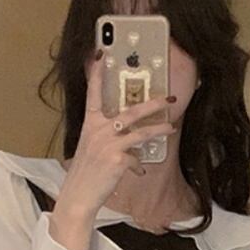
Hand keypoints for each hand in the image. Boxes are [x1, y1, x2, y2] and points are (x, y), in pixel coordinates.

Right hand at [55, 47, 176, 217]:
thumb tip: (128, 136)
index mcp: (90, 124)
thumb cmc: (85, 173)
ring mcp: (109, 144)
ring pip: (141, 132)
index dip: (98, 73)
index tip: (102, 53)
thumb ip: (105, 137)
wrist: (78, 196)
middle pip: (131, 111)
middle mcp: (99, 131)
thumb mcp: (90, 148)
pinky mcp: (118, 159)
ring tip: (171, 128)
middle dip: (153, 104)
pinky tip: (139, 172)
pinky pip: (136, 159)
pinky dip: (138, 166)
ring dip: (159, 130)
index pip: (94, 93)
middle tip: (169, 98)